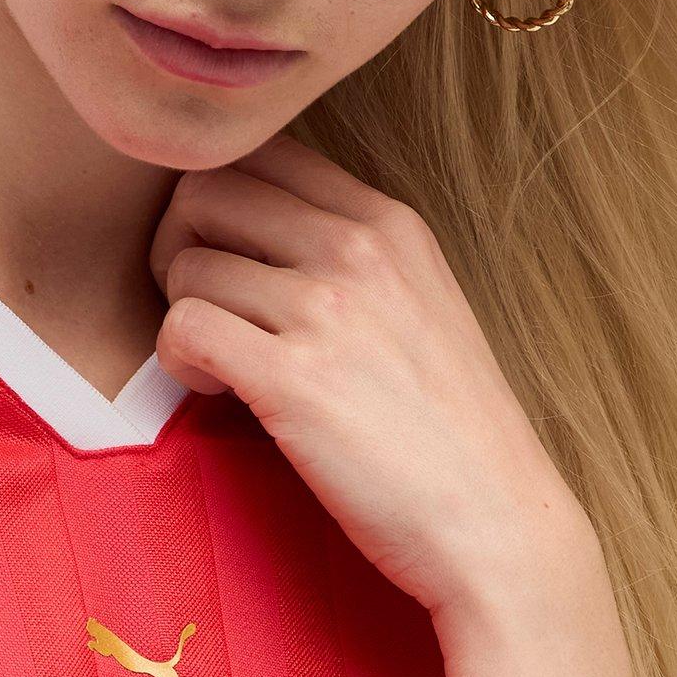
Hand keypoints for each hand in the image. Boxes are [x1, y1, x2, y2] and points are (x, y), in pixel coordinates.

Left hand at [149, 129, 591, 623]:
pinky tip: (218, 393)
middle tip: (204, 310)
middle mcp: (358, 248)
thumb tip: (255, 234)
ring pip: (187, 261)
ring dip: (182, 314)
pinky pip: (184, 324)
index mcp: (389, 222)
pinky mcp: (294, 377)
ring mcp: (328, 309)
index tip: (227, 262)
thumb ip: (351, 256)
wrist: (498, 525)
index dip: (218, 202)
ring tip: (222, 366)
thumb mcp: (420, 304)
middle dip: (180, 245)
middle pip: (205, 190)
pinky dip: (179, 359)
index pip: (261, 151)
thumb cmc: (450, 432)